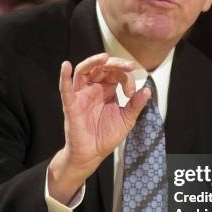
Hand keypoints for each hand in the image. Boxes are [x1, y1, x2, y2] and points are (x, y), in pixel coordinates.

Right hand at [48, 53, 150, 202]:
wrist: (92, 154)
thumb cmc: (106, 136)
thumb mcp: (127, 120)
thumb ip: (136, 105)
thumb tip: (147, 89)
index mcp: (107, 90)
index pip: (116, 74)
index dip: (127, 78)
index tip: (132, 93)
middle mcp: (93, 89)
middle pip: (101, 67)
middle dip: (116, 64)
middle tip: (129, 66)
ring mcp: (81, 95)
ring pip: (83, 71)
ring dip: (93, 62)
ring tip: (104, 57)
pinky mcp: (71, 105)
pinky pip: (66, 89)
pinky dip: (64, 77)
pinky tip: (66, 66)